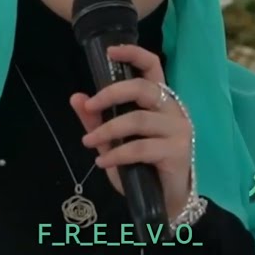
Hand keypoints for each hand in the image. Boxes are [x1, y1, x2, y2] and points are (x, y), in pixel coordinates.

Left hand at [70, 44, 192, 222]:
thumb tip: (76, 97)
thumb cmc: (143, 167)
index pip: (152, 67)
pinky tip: (103, 163)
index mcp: (160, 100)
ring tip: (88, 142)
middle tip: (91, 105)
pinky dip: (117, 154)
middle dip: (112, 93)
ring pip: (139, 120)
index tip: (109, 52)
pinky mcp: (177, 151)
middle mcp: (173, 110)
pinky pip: (141, 148)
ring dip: (108, 130)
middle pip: (144, 88)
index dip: (133, 54)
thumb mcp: (114, 141)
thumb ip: (97, 120)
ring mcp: (178, 130)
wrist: (165, 203)